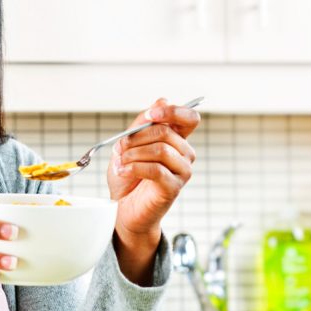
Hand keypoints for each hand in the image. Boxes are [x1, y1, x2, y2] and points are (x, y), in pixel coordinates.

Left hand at [107, 98, 199, 283]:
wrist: (121, 209)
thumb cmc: (127, 178)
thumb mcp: (128, 144)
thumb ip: (143, 123)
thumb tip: (161, 101)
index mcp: (176, 140)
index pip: (189, 118)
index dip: (172, 111)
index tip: (151, 115)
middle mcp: (184, 154)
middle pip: (166, 131)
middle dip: (137, 137)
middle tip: (121, 148)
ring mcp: (182, 171)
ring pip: (160, 149)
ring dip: (133, 154)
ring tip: (121, 163)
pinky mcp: (174, 187)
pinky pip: (156, 169)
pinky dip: (134, 167)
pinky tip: (124, 172)